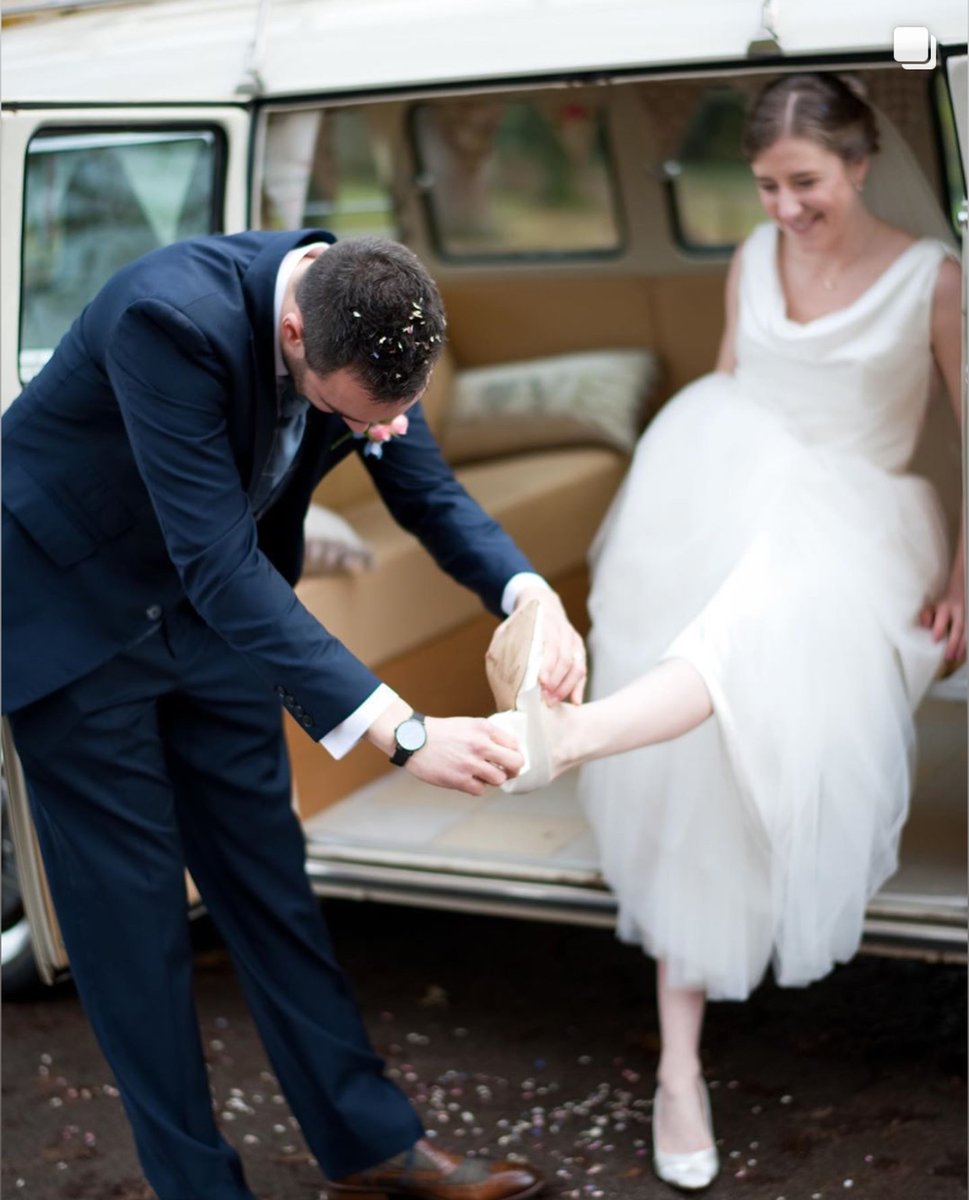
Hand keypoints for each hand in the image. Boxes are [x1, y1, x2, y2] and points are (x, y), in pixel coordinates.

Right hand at [407, 716, 523, 795]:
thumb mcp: (468, 724)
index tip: (507, 758)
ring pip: (500, 780)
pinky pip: (481, 790)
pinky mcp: (459, 780)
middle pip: (515, 763)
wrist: (414, 740)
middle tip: (506, 771)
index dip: (513, 753)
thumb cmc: (440, 733)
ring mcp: (470, 764)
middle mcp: (480, 745)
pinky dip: (476, 787)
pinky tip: (468, 779)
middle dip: (513, 770)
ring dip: (493, 780)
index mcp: (484, 728)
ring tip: (482, 775)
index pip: (514, 744)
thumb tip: (506, 751)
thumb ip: (487, 735)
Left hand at [513, 586, 586, 704]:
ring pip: (578, 666)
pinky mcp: (579, 650)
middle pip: (566, 659)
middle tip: (545, 700)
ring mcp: (574, 641)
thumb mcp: (508, 627)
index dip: (548, 665)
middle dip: (556, 682)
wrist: (543, 602)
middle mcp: (564, 631)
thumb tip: (499, 673)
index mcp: (546, 623)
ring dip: (566, 687)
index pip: (551, 646)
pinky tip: (574, 701)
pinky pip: (583, 670)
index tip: (541, 683)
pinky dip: (579, 687)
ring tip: (553, 702)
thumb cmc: (523, 620)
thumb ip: (503, 645)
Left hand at [920, 567, 966, 665]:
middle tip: (948, 656)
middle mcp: (957, 612)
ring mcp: (965, 616)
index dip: (939, 629)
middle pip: (957, 628)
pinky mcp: (968, 619)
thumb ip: (926, 614)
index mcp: (945, 607)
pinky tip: (962, 654)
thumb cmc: (940, 599)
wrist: (960, 584)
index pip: (943, 620)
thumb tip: (925, 626)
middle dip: (953, 643)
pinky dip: (965, 644)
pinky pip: (967, 633)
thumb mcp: (931, 604)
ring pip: (965, 632)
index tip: (935, 640)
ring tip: (956, 658)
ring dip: (961, 646)